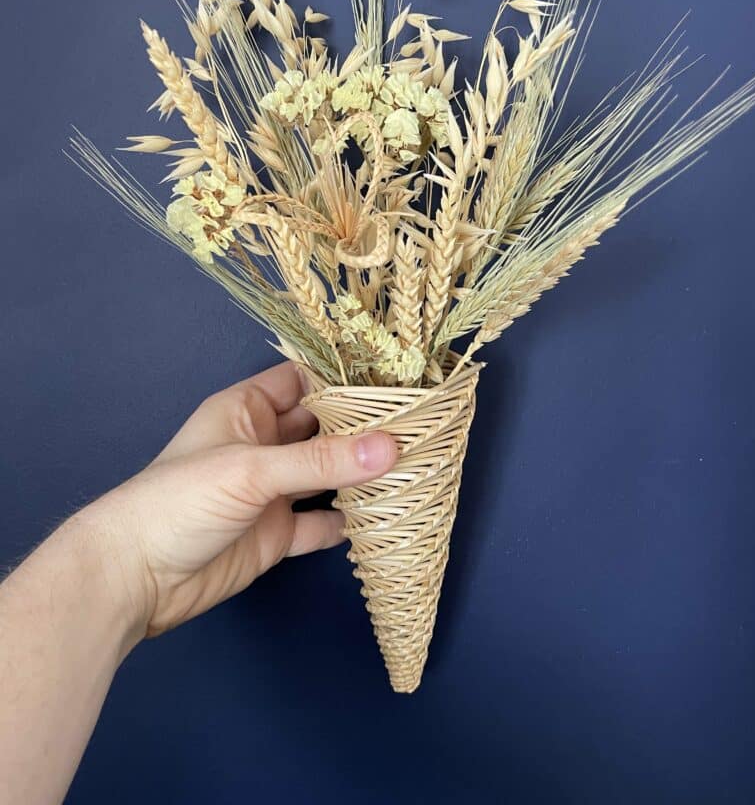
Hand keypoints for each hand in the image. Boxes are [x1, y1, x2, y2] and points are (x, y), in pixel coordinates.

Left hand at [76, 362, 397, 641]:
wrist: (136, 577)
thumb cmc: (180, 500)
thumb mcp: (252, 469)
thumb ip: (321, 460)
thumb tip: (391, 446)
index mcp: (247, 410)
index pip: (302, 380)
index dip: (342, 379)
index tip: (395, 378)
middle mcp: (262, 446)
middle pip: (321, 429)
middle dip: (362, 429)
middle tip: (417, 425)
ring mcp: (270, 493)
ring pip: (325, 476)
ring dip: (359, 475)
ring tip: (411, 468)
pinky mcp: (274, 536)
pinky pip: (319, 525)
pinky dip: (345, 522)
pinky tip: (378, 518)